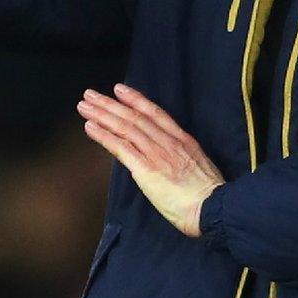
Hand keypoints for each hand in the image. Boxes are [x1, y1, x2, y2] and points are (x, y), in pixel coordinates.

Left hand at [77, 84, 224, 237]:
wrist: (213, 208)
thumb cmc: (209, 196)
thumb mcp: (200, 166)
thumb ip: (183, 158)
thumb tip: (170, 158)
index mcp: (183, 141)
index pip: (155, 113)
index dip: (135, 99)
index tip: (119, 89)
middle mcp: (168, 142)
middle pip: (134, 117)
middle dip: (110, 104)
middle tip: (90, 94)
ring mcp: (156, 154)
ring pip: (125, 128)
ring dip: (102, 115)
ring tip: (84, 106)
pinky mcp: (146, 168)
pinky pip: (120, 147)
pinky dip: (104, 135)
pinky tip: (90, 127)